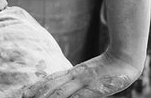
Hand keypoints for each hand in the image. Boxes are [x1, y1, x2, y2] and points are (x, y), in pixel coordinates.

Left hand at [18, 51, 141, 97]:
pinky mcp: (93, 87)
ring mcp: (84, 80)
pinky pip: (78, 95)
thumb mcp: (91, 74)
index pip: (51, 79)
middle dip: (37, 93)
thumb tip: (67, 88)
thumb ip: (78, 82)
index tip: (25, 93)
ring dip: (46, 97)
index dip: (37, 86)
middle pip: (51, 85)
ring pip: (60, 91)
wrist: (125, 57)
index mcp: (74, 72)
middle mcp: (75, 75)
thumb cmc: (111, 68)